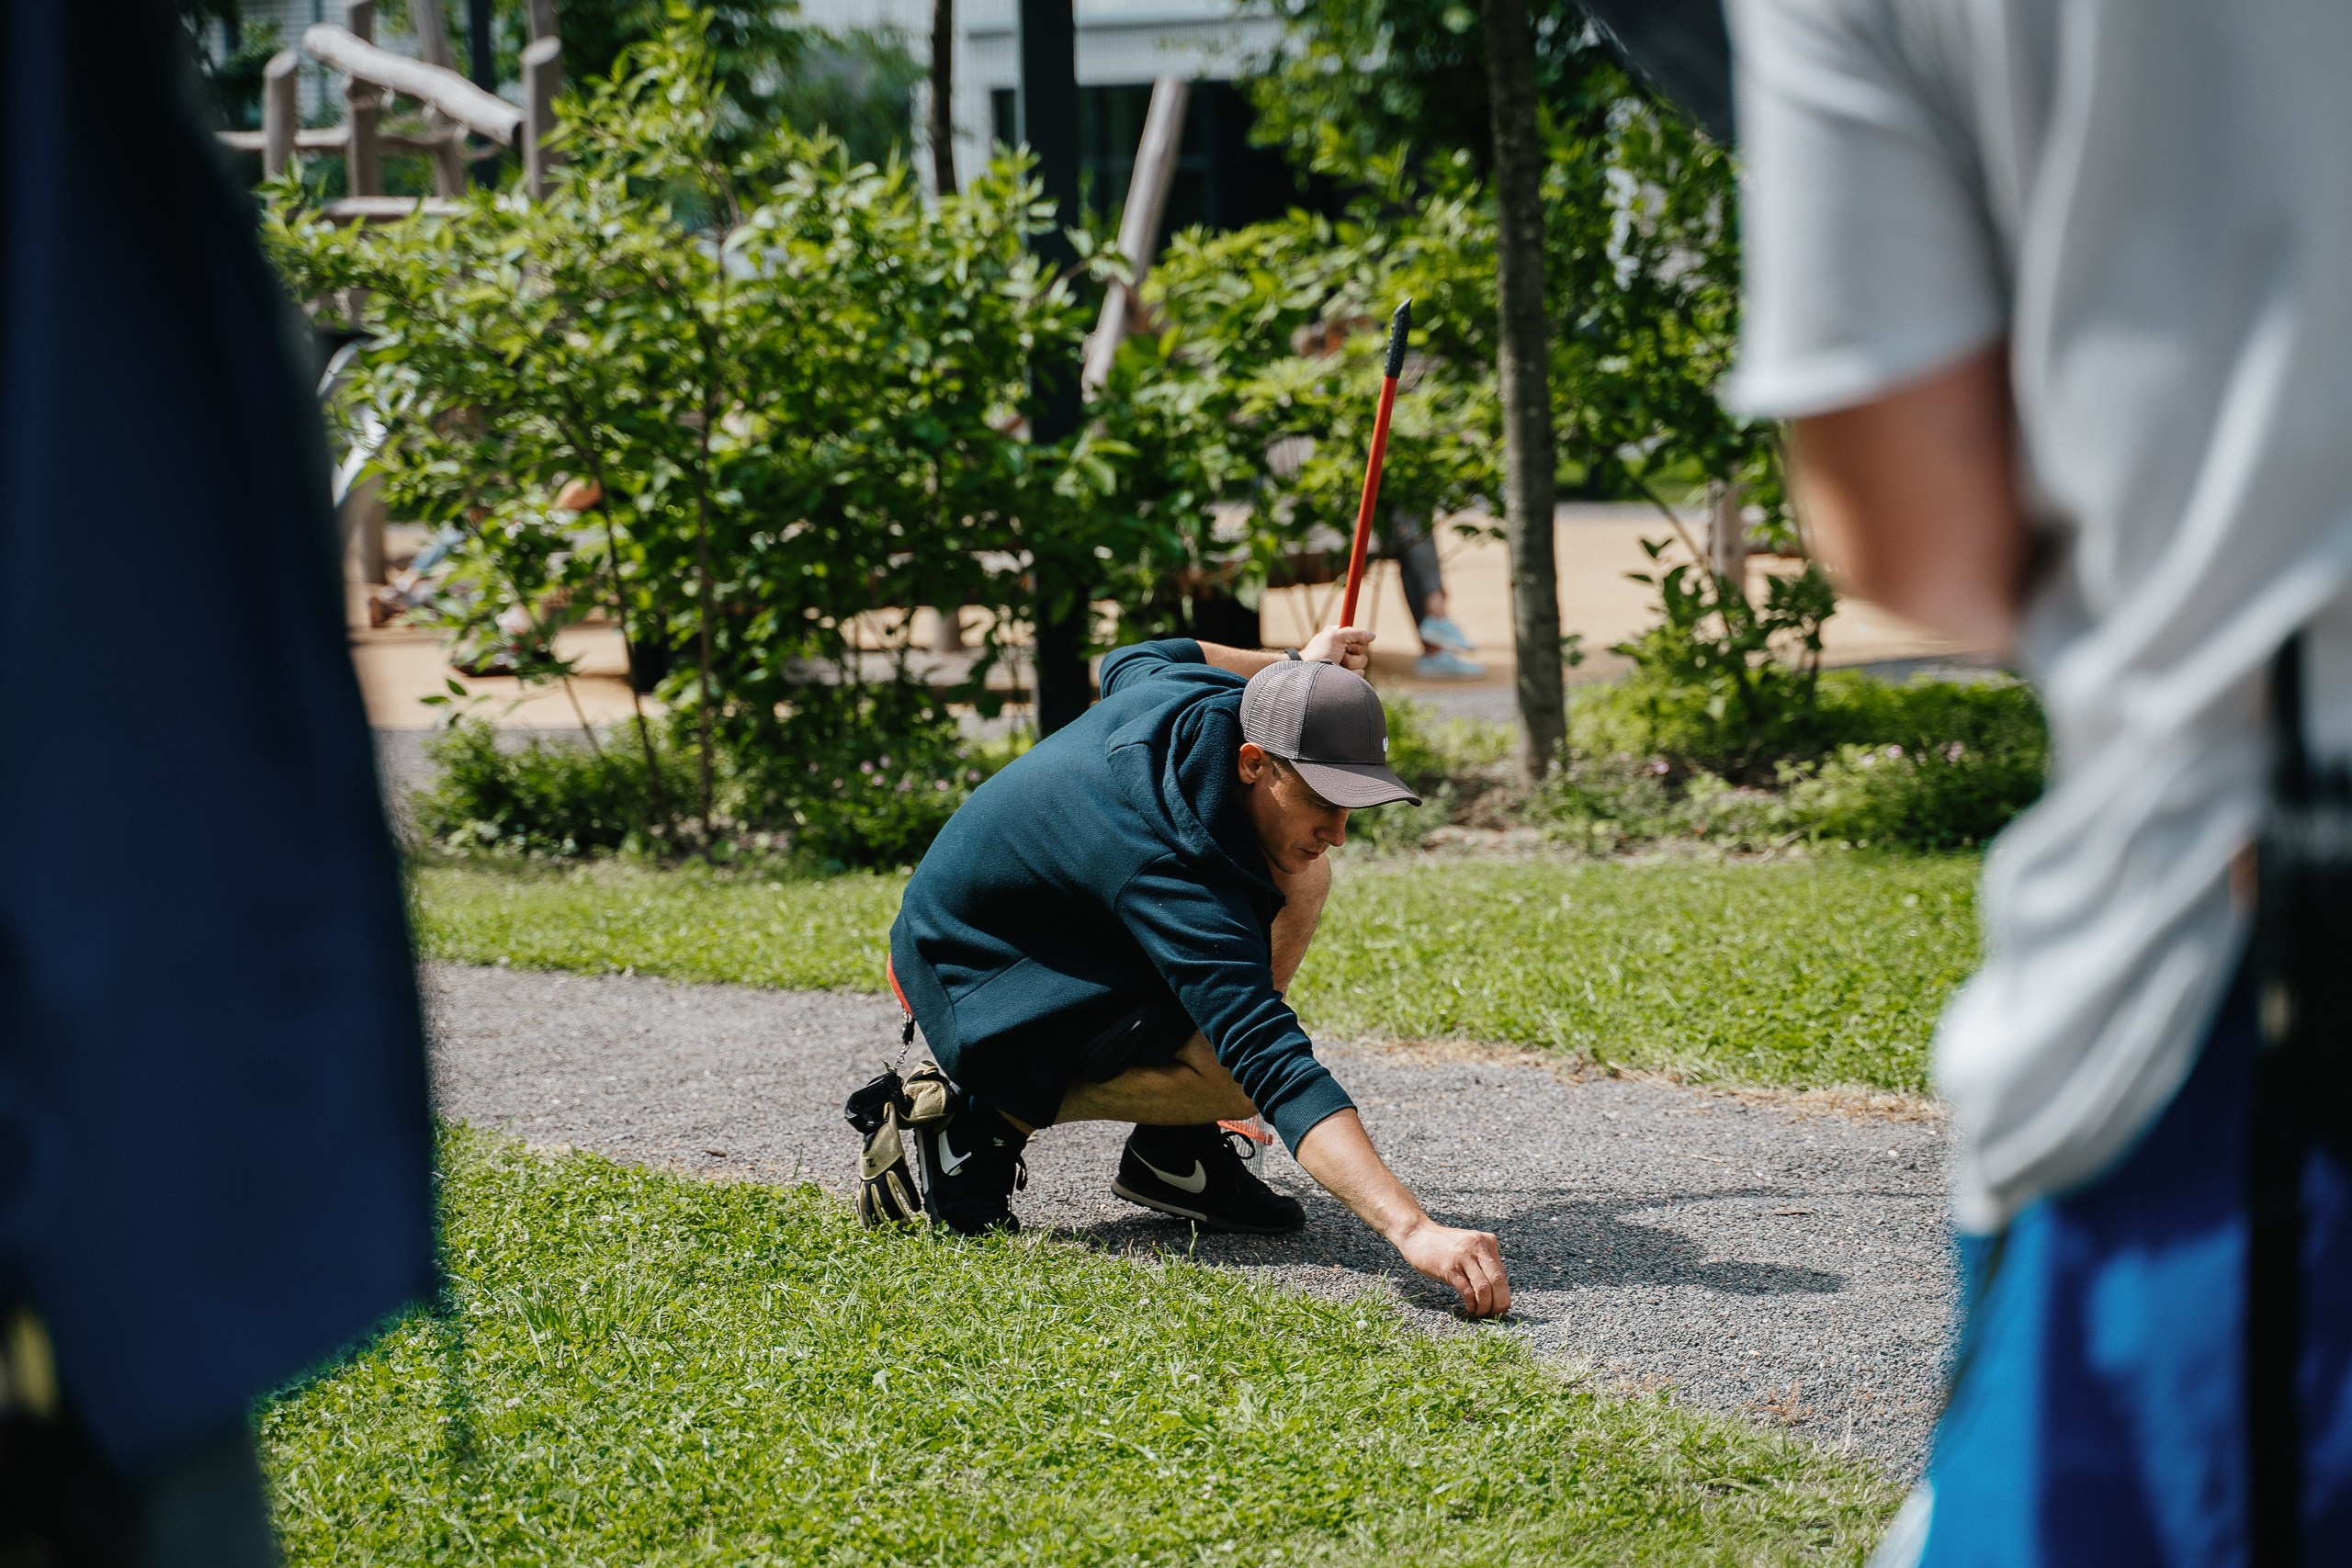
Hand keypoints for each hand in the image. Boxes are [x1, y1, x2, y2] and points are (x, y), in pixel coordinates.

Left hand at [1301, 625, 1373, 671]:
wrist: (1310, 677)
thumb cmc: (1318, 654)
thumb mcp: (1335, 637)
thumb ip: (1355, 633)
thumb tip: (1372, 636)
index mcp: (1338, 638)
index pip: (1358, 635)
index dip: (1356, 639)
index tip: (1348, 643)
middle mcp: (1342, 649)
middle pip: (1362, 648)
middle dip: (1354, 652)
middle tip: (1340, 654)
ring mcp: (1345, 664)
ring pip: (1363, 662)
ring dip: (1352, 663)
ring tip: (1337, 665)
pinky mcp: (1347, 676)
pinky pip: (1360, 674)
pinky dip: (1351, 673)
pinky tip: (1340, 674)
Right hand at [1394, 1218, 1511, 1317]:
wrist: (1417, 1234)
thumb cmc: (1444, 1245)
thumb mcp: (1469, 1247)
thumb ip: (1483, 1262)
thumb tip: (1497, 1291)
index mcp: (1488, 1241)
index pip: (1502, 1274)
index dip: (1504, 1295)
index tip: (1501, 1307)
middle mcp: (1478, 1246)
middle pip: (1498, 1280)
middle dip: (1499, 1303)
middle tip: (1496, 1314)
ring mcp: (1463, 1256)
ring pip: (1484, 1287)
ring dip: (1485, 1306)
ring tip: (1481, 1313)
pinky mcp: (1449, 1268)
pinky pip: (1467, 1291)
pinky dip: (1471, 1304)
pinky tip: (1470, 1308)